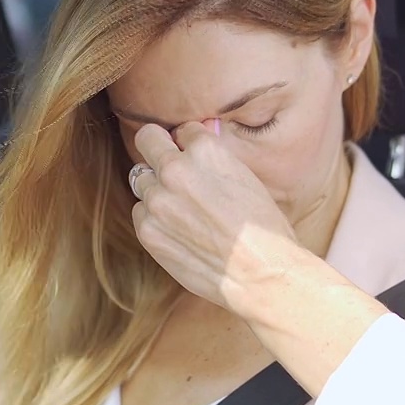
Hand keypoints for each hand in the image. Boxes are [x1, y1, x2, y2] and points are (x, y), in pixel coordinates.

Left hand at [131, 120, 300, 310]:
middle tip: (167, 161)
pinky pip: (140, 212)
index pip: (183, 130)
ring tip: (182, 207)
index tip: (195, 157)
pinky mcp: (147, 230)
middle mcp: (175, 170)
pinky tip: (178, 229)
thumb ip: (215, 158)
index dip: (190, 144)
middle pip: (147, 139)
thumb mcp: (246, 177)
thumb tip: (197, 141)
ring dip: (156, 187)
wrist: (260, 273)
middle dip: (157, 146)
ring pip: (141, 179)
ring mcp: (157, 200)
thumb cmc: (263, 228)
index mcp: (205, 150)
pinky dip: (153, 217)